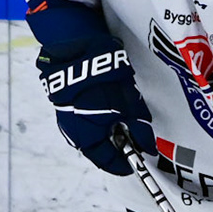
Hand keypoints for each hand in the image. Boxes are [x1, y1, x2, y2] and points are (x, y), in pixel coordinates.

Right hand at [37, 41, 154, 175]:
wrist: (76, 47)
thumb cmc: (103, 77)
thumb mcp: (128, 104)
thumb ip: (138, 128)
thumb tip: (147, 147)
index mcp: (88, 137)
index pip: (108, 162)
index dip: (125, 164)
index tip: (138, 159)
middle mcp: (74, 132)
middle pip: (99, 149)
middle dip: (117, 145)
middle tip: (133, 137)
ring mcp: (67, 118)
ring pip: (91, 134)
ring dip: (107, 131)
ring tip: (123, 118)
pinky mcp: (65, 104)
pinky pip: (83, 121)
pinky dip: (98, 120)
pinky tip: (108, 107)